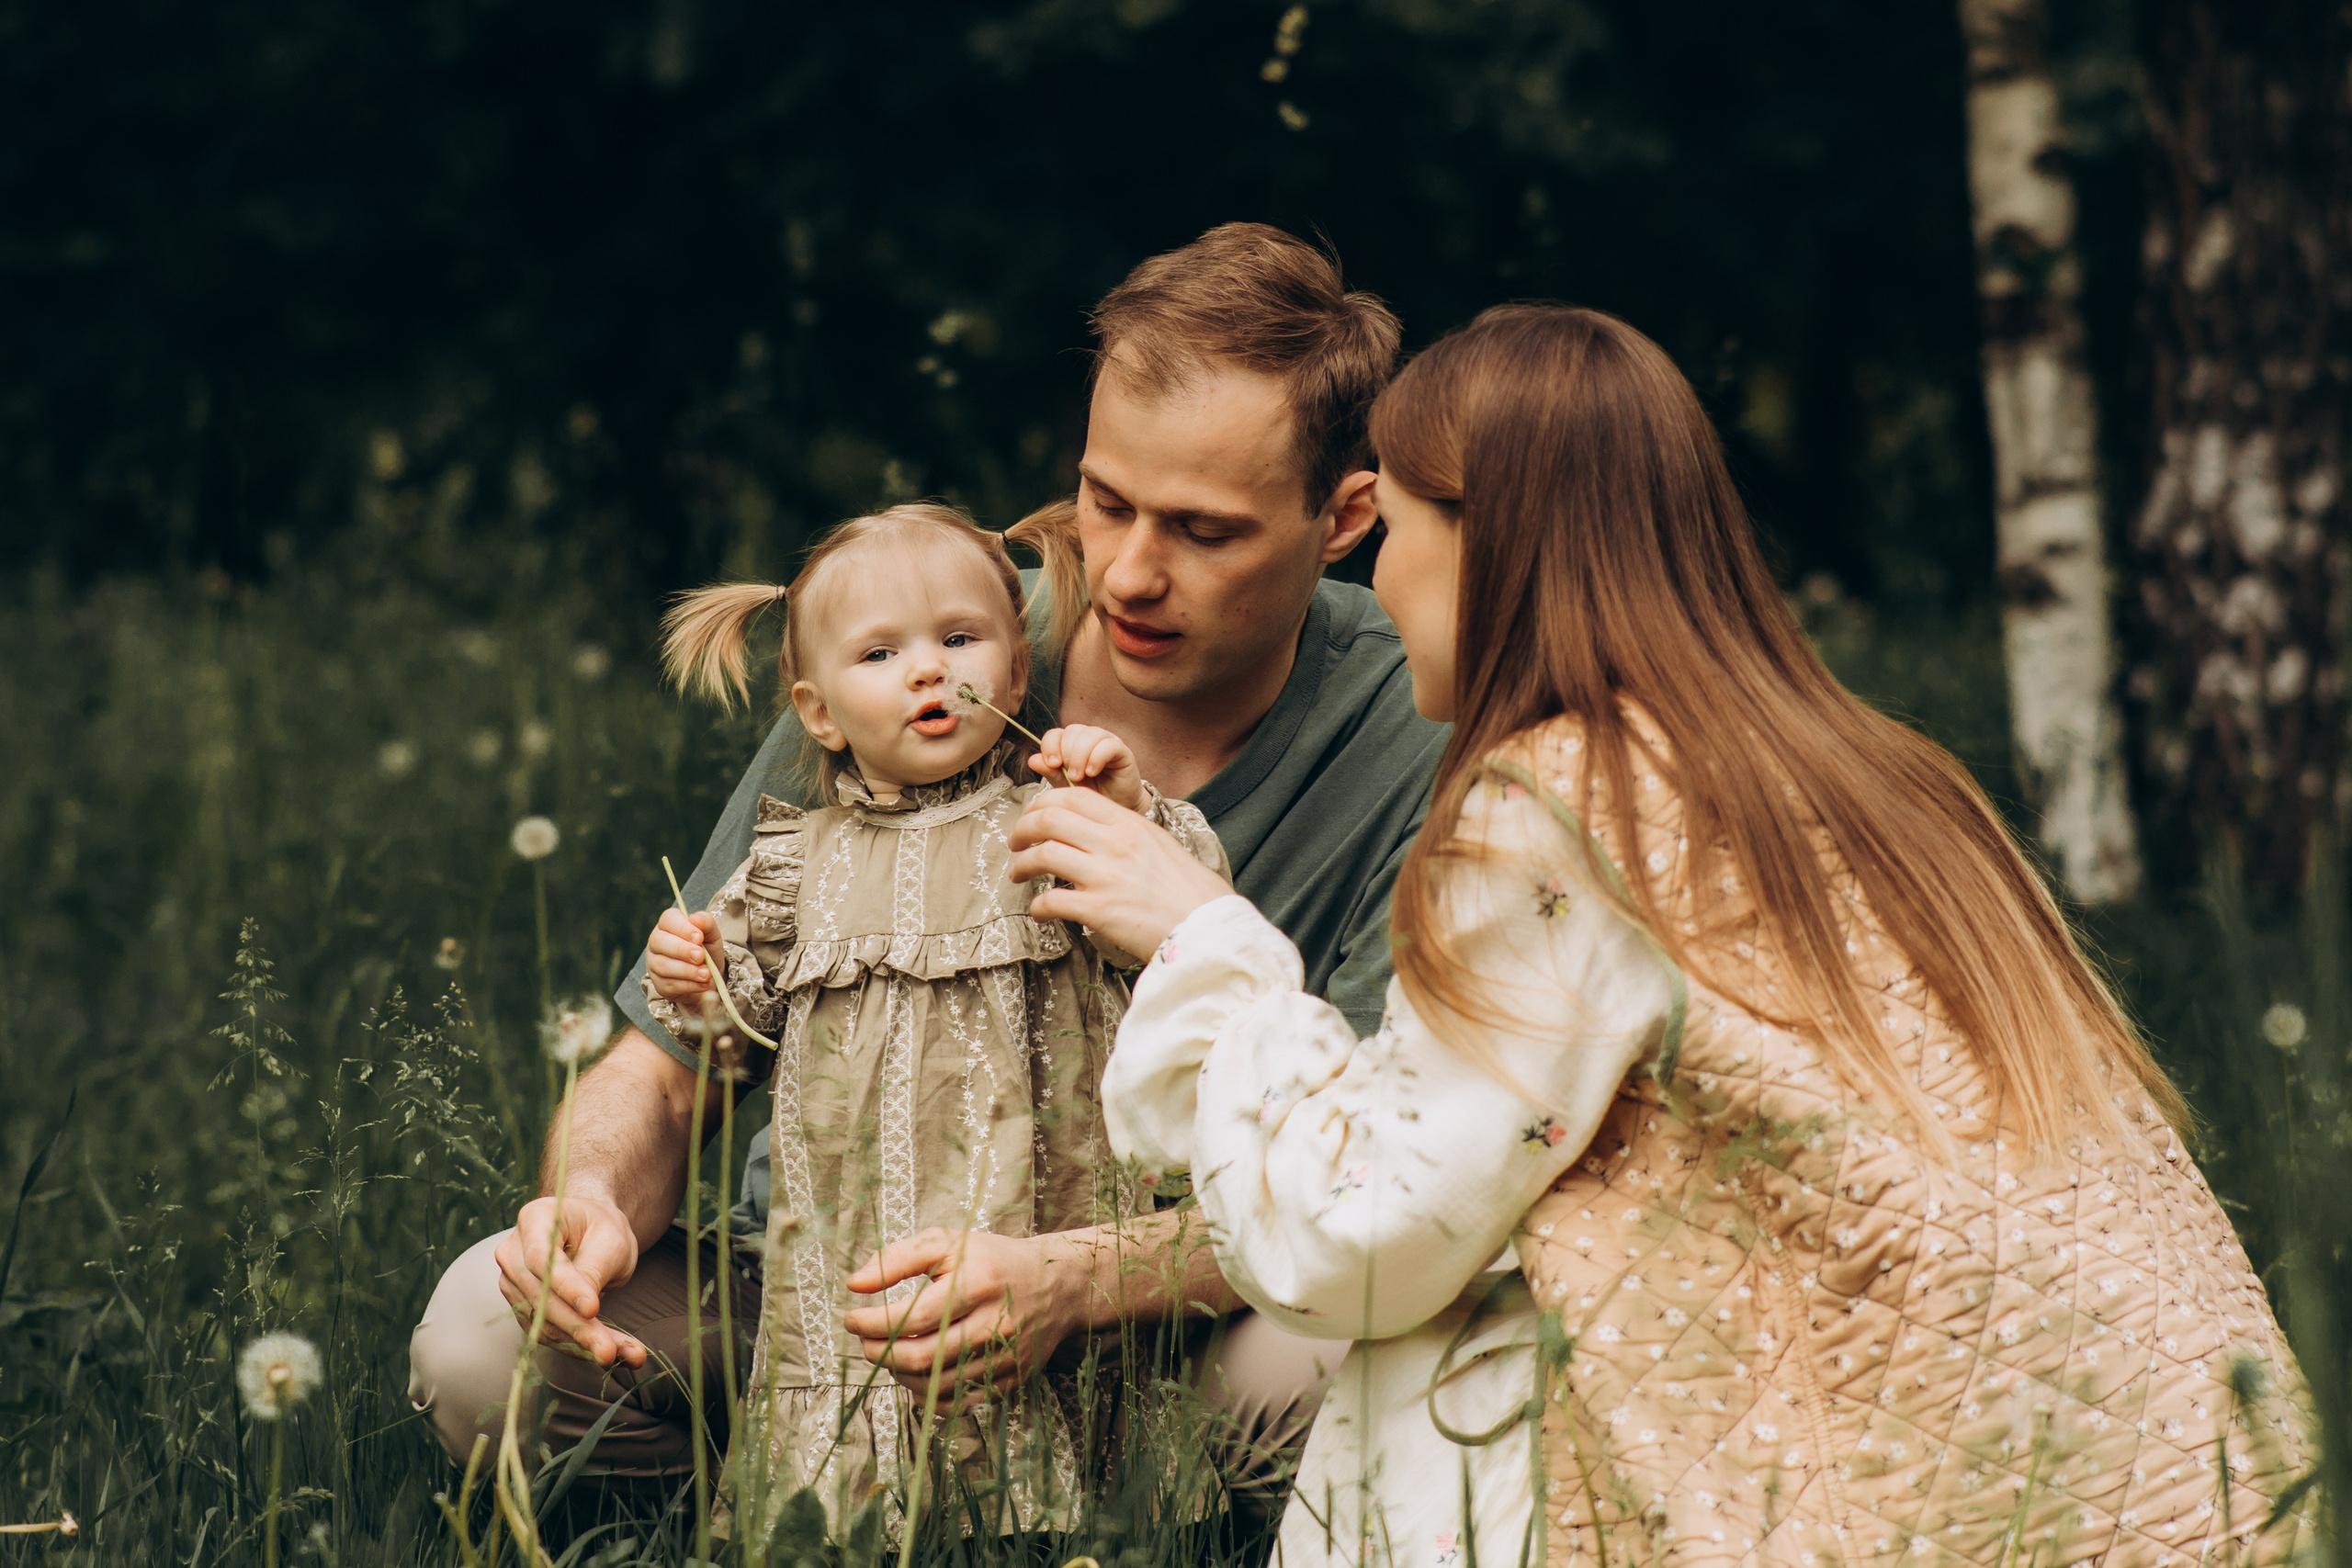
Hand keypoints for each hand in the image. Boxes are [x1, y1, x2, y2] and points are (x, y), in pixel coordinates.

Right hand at [495, 1193, 650, 1368]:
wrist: (591, 1234)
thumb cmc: (602, 1229)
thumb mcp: (610, 1240)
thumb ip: (594, 1269)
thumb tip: (586, 1310)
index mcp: (534, 1219)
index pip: (542, 1259)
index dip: (566, 1287)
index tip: (593, 1309)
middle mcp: (513, 1252)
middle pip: (540, 1297)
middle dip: (578, 1327)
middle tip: (609, 1350)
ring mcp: (513, 1283)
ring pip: (543, 1323)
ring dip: (582, 1343)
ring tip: (623, 1354)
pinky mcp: (523, 1309)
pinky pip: (548, 1334)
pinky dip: (579, 1346)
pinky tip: (611, 1353)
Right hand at [646, 908, 724, 1002]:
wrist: (709, 975)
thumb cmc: (706, 948)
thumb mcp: (711, 934)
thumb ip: (706, 923)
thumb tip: (695, 918)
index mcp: (668, 924)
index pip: (668, 919)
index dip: (682, 928)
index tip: (699, 937)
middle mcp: (656, 942)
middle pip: (659, 942)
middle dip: (682, 950)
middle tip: (700, 956)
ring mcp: (654, 964)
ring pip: (662, 965)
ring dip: (687, 970)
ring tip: (706, 974)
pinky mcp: (659, 984)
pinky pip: (669, 984)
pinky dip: (689, 985)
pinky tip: (702, 984)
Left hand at [841, 1229, 1085, 1394]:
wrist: (1055, 1284)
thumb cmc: (992, 1260)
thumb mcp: (947, 1243)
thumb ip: (897, 1259)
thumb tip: (854, 1284)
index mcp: (976, 1285)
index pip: (911, 1318)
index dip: (871, 1323)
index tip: (851, 1318)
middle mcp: (994, 1325)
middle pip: (921, 1357)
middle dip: (880, 1353)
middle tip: (864, 1341)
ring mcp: (1004, 1358)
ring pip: (936, 1385)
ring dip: (900, 1374)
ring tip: (890, 1353)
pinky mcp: (1010, 1380)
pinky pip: (958, 1402)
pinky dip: (928, 1394)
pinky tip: (918, 1372)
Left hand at [1009, 787, 1230, 958]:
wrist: (1210, 927)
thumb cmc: (1191, 891)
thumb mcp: (1160, 846)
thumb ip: (1127, 834)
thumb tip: (1098, 833)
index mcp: (1129, 824)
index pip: (1072, 797)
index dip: (1042, 803)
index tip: (1033, 817)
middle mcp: (1114, 843)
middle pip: (1048, 819)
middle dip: (1022, 829)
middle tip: (1015, 843)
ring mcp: (1105, 876)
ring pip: (1043, 855)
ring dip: (1022, 864)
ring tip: (1018, 874)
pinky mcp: (1099, 911)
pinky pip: (1051, 900)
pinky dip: (1038, 905)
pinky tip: (1040, 910)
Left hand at [1031, 724, 1143, 810]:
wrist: (1114, 812)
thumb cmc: (1091, 797)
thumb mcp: (1065, 787)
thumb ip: (1051, 772)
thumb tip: (1032, 759)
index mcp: (1071, 745)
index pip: (1056, 733)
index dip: (1050, 746)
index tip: (1052, 764)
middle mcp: (1088, 740)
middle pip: (1071, 731)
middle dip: (1066, 753)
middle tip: (1069, 775)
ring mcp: (1106, 743)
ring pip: (1089, 734)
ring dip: (1079, 756)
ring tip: (1079, 776)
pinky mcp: (1123, 752)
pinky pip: (1108, 744)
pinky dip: (1096, 757)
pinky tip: (1092, 772)